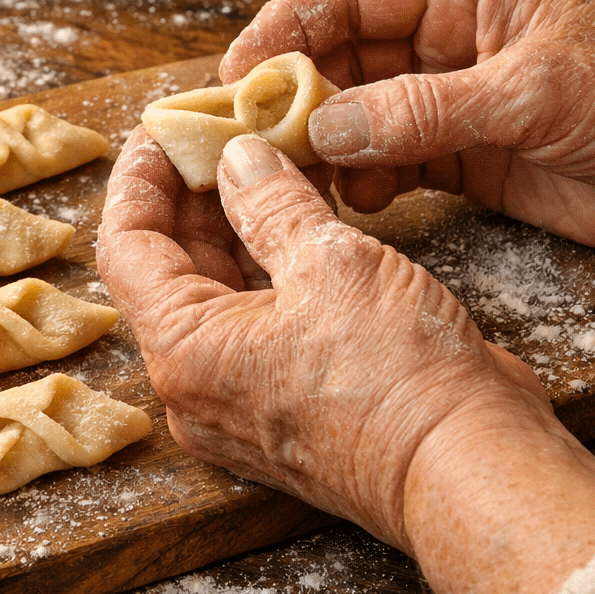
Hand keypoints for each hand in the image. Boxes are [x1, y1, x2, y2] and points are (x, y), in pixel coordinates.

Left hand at [96, 128, 594, 593]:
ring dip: (237, 226)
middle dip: (195, 195)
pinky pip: (258, 322)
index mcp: (183, 352)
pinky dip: (271, 266)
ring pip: (218, 294)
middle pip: (169, 269)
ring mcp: (242, 400)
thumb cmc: (396, 377)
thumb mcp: (329, 264)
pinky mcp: (289, 404)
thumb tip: (239, 159)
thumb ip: (272, 203)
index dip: (141, 177)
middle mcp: (198, 385)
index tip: (166, 126)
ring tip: (269, 159)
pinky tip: (301, 217)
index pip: (127, 246)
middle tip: (226, 131)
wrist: (467, 467)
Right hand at [221, 0, 594, 283]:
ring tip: (289, 178)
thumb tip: (325, 126)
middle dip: (291, 94)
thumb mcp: (532, 93)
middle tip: (244, 139)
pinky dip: (361, 183)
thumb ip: (426, 109)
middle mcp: (449, 40)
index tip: (239, 74)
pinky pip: (389, 163)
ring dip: (321, 145)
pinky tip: (351, 203)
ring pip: (357, 115)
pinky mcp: (465, 158)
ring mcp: (454, 101)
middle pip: (341, 56)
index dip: (287, 26)